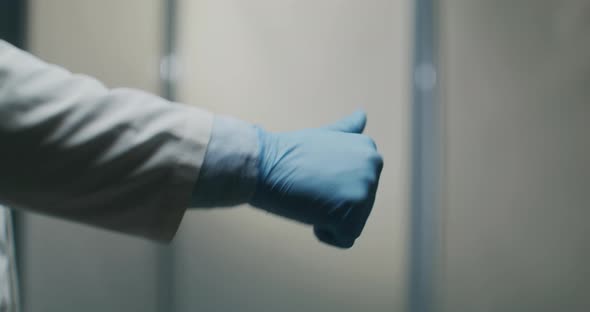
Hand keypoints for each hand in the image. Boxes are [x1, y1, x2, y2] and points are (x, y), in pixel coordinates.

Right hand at [250, 111, 382, 247]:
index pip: (359, 185)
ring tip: (310, 194)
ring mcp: (365, 190)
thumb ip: (346, 132)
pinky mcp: (352, 215)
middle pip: (359, 206)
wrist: (263, 164)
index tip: (314, 173)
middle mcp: (373, 166)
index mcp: (369, 149)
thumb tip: (362, 114)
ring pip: (352, 223)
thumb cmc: (288, 153)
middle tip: (310, 184)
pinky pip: (344, 239)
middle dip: (333, 202)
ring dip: (328, 216)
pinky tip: (309, 209)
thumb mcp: (324, 137)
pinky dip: (324, 233)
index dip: (333, 186)